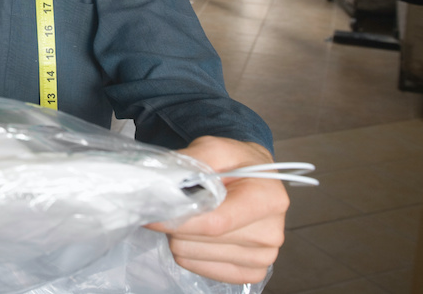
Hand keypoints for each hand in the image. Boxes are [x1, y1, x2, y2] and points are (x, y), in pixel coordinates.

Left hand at [145, 136, 288, 284]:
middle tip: (178, 203)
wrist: (255, 177)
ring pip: (191, 255)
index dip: (178, 219)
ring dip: (181, 236)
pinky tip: (198, 234)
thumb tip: (163, 182)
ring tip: (193, 215)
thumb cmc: (235, 163)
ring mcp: (263, 258)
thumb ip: (192, 161)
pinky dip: (188, 251)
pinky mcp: (250, 273)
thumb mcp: (215, 148)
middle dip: (177, 222)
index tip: (151, 213)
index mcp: (268, 199)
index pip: (215, 222)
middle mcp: (271, 233)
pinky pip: (198, 268)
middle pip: (200, 240)